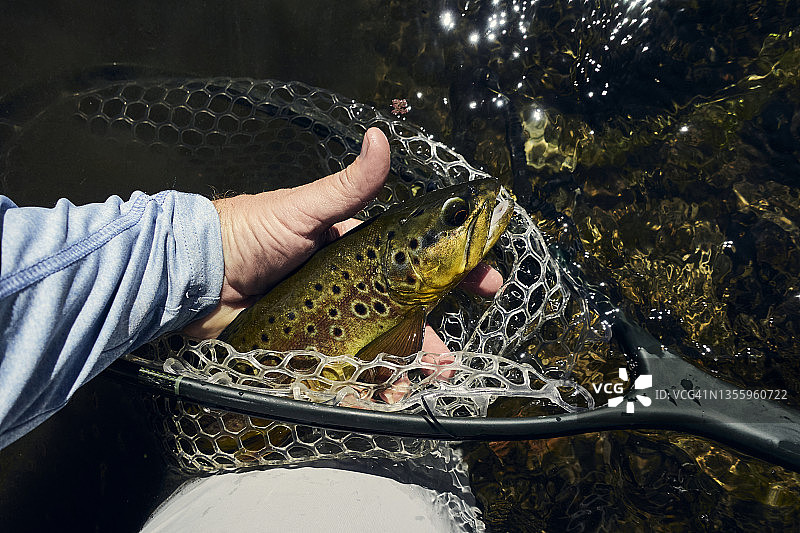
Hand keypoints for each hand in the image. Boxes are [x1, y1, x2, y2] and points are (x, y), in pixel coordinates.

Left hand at [184, 128, 503, 354]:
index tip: (486, 278)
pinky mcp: (310, 347)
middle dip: (431, 336)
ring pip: (380, 346)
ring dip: (406, 365)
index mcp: (358, 250)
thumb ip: (348, 185)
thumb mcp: (304, 208)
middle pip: (403, 314)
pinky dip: (368, 384)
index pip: (416, 261)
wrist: (196, 277)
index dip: (452, 270)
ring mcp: (332, 320)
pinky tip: (383, 393)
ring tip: (423, 381)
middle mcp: (351, 286)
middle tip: (451, 358)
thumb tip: (381, 135)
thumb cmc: (250, 233)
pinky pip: (346, 369)